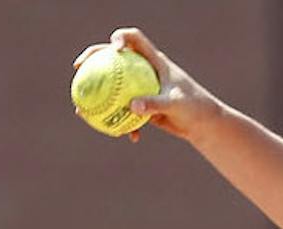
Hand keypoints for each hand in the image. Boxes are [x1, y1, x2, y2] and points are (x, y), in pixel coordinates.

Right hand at [93, 26, 219, 141]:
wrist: (203, 124)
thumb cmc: (194, 108)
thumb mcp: (175, 104)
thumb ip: (155, 103)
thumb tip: (132, 106)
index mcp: (154, 60)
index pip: (135, 39)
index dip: (120, 38)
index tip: (112, 49)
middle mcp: (145, 70)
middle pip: (114, 59)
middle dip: (93, 59)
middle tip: (78, 68)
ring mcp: (142, 87)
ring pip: (115, 87)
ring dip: (98, 95)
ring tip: (81, 108)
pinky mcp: (143, 104)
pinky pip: (125, 111)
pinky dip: (119, 121)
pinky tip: (116, 135)